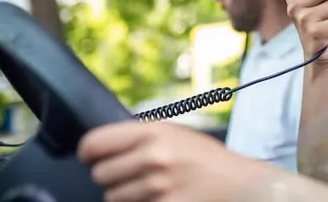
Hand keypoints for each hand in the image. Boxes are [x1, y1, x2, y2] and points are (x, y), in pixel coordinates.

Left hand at [78, 121, 262, 201]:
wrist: (239, 185)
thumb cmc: (205, 158)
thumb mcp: (175, 133)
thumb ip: (140, 135)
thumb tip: (101, 145)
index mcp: (154, 132)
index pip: (95, 143)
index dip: (89, 152)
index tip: (91, 157)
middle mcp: (153, 157)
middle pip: (100, 174)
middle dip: (111, 176)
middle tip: (130, 175)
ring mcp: (158, 188)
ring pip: (112, 198)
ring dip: (125, 196)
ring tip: (149, 189)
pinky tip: (158, 199)